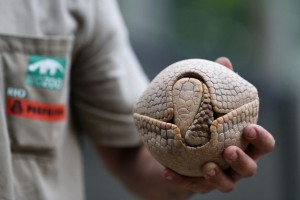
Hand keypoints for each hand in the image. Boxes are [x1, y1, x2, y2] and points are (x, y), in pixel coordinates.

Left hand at [162, 57, 274, 193]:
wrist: (183, 149)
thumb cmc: (204, 124)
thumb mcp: (210, 105)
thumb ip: (219, 87)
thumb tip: (223, 61)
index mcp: (242, 143)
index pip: (261, 145)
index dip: (260, 139)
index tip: (249, 127)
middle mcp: (235, 163)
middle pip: (249, 168)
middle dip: (243, 160)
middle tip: (229, 149)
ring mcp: (219, 176)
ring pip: (227, 184)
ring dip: (218, 177)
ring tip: (206, 166)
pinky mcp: (199, 185)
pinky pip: (191, 187)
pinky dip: (180, 181)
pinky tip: (166, 172)